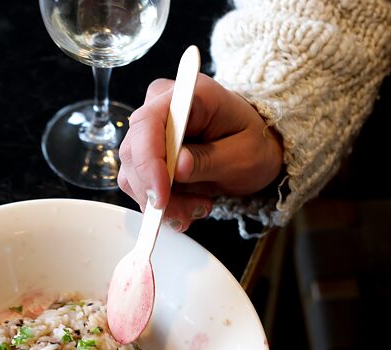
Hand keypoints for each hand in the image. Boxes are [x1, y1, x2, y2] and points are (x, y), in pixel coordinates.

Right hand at [117, 74, 283, 230]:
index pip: (148, 122)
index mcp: (189, 94)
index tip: (161, 196)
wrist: (256, 147)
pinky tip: (189, 206)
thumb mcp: (244, 155)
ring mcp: (152, 131)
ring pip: (134, 174)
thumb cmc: (253, 142)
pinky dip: (163, 204)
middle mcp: (161, 106)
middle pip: (134, 151)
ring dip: (163, 203)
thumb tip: (177, 168)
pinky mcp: (149, 154)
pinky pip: (141, 185)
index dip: (148, 161)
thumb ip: (209, 160)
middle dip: (155, 191)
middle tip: (187, 214)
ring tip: (198, 208)